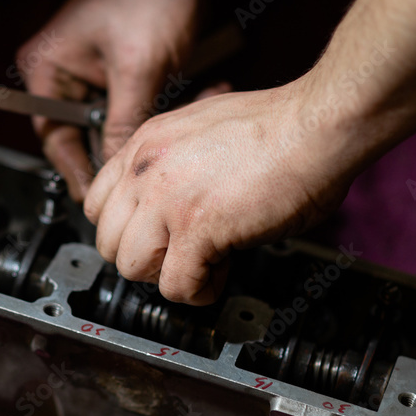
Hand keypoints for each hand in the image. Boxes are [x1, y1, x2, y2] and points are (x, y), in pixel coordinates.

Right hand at [17, 0, 208, 199]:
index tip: (98, 196)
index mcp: (47, 68)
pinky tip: (194, 91)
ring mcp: (94, 74)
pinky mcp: (122, 73)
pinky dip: (164, 107)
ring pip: (118, 124)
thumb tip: (115, 171)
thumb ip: (123, 124)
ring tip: (187, 105)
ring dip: (153, 124)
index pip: (55, 138)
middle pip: (88, 134)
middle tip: (152, 159)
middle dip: (127, 142)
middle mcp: (64, 74)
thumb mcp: (138, 67)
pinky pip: (137, 107)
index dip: (78, 169)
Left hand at [84, 78, 365, 305]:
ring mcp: (167, 200)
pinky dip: (199, 291)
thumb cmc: (280, 125)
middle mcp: (146, 170)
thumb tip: (173, 203)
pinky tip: (221, 274)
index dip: (127, 230)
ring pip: (131, 268)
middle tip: (179, 255)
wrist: (317, 123)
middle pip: (107, 242)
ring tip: (202, 265)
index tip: (154, 237)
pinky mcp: (197, 228)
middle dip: (144, 258)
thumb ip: (175, 165)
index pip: (97, 204)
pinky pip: (176, 286)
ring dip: (166, 276)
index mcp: (145, 144)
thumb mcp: (202, 130)